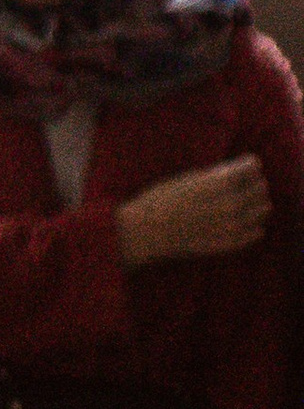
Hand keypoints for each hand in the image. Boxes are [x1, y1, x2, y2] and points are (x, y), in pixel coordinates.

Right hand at [114, 153, 269, 269]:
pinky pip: (257, 233)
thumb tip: (238, 173)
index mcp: (220, 182)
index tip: (240, 168)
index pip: (254, 166)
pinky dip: (252, 226)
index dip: (247, 165)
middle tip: (241, 186)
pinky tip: (238, 222)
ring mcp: (231, 226)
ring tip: (241, 204)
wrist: (145, 232)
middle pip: (262, 187)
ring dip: (256, 204)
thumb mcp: (189, 178)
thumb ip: (217, 175)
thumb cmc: (161, 200)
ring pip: (264, 209)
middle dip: (253, 183)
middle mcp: (231, 202)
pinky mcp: (229, 244)